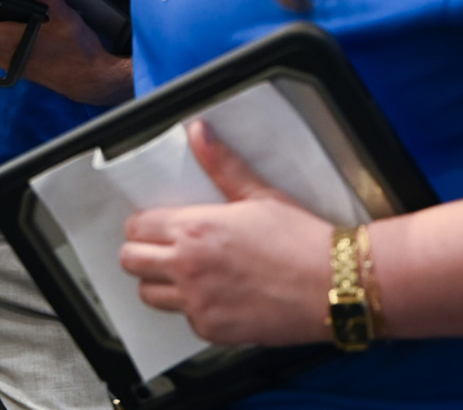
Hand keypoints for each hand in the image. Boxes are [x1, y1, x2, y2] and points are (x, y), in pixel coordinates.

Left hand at [119, 122, 332, 346]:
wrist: (333, 285)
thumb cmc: (300, 239)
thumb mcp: (258, 194)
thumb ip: (221, 164)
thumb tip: (198, 132)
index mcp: (194, 228)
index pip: (137, 227)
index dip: (143, 224)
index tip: (155, 225)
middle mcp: (187, 266)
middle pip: (129, 261)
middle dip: (141, 252)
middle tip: (162, 249)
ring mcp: (197, 302)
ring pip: (148, 295)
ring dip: (159, 283)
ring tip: (184, 273)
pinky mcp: (212, 329)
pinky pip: (184, 318)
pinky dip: (193, 308)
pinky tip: (216, 295)